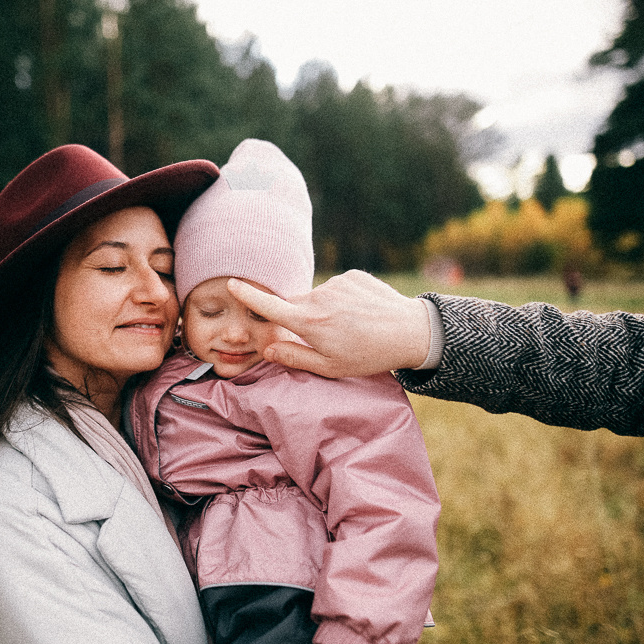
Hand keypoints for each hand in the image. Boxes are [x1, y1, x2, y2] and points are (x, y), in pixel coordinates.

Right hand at [227, 271, 430, 377]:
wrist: (411, 331)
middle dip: (302, 318)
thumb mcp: (330, 367)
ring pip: (318, 297)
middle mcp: (319, 298)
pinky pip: (337, 287)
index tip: (232, 283)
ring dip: (326, 309)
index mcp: (309, 323)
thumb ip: (294, 357)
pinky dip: (343, 299)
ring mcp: (336, 284)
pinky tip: (361, 313)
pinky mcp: (353, 276)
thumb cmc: (369, 356)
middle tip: (327, 336)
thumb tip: (267, 349)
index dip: (248, 295)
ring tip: (352, 326)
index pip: (269, 307)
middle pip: (294, 305)